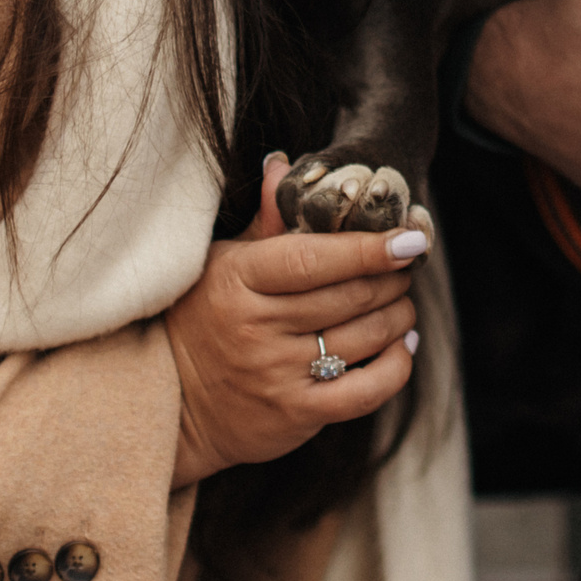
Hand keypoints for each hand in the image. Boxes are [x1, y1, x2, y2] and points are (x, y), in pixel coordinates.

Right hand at [164, 155, 421, 486]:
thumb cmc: (205, 317)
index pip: (314, 258)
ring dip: (400, 315)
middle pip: (349, 295)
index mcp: (238, 279)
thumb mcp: (223, 263)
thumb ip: (265, 222)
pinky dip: (396, 365)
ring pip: (364, 337)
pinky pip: (365, 391)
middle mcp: (256, 327)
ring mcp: (276, 373)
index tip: (410, 237)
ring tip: (403, 302)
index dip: (369, 246)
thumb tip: (282, 165)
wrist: (170, 401)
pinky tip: (403, 346)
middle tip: (407, 266)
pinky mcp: (294, 415)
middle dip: (392, 277)